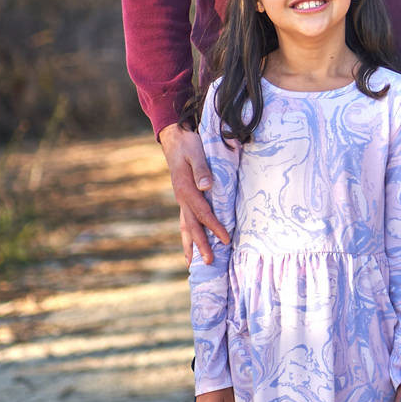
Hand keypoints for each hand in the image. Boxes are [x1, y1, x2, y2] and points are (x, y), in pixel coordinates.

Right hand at [160, 123, 228, 263]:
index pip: (203, 213)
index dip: (215, 227)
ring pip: (185, 226)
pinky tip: (190, 243)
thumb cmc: (188, 144)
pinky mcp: (183, 197)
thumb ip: (202, 169)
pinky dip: (187, 234)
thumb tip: (206, 187)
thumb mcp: (196, 152)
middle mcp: (182, 198)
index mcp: (186, 189)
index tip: (226, 239)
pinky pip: (185, 220)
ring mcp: (181, 199)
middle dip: (200, 245)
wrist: (174, 138)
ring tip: (191, 263)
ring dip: (189, 244)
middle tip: (209, 263)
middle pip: (192, 226)